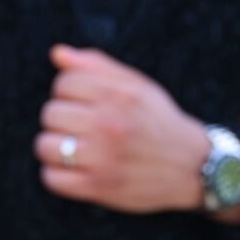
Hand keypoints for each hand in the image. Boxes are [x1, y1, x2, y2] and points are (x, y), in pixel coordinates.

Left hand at [33, 45, 222, 216]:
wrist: (194, 166)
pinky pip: (52, 179)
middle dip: (61, 118)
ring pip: (45, 146)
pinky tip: (72, 169)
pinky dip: (56, 175)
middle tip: (80, 127)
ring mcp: (104, 158)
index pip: (63, 84)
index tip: (83, 102)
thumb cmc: (158, 121)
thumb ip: (96, 66)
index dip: (69, 92)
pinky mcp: (100, 186)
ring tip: (72, 147)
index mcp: (118, 96)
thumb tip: (56, 53)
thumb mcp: (137, 86)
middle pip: (50, 113)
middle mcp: (110, 125)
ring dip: (54, 146)